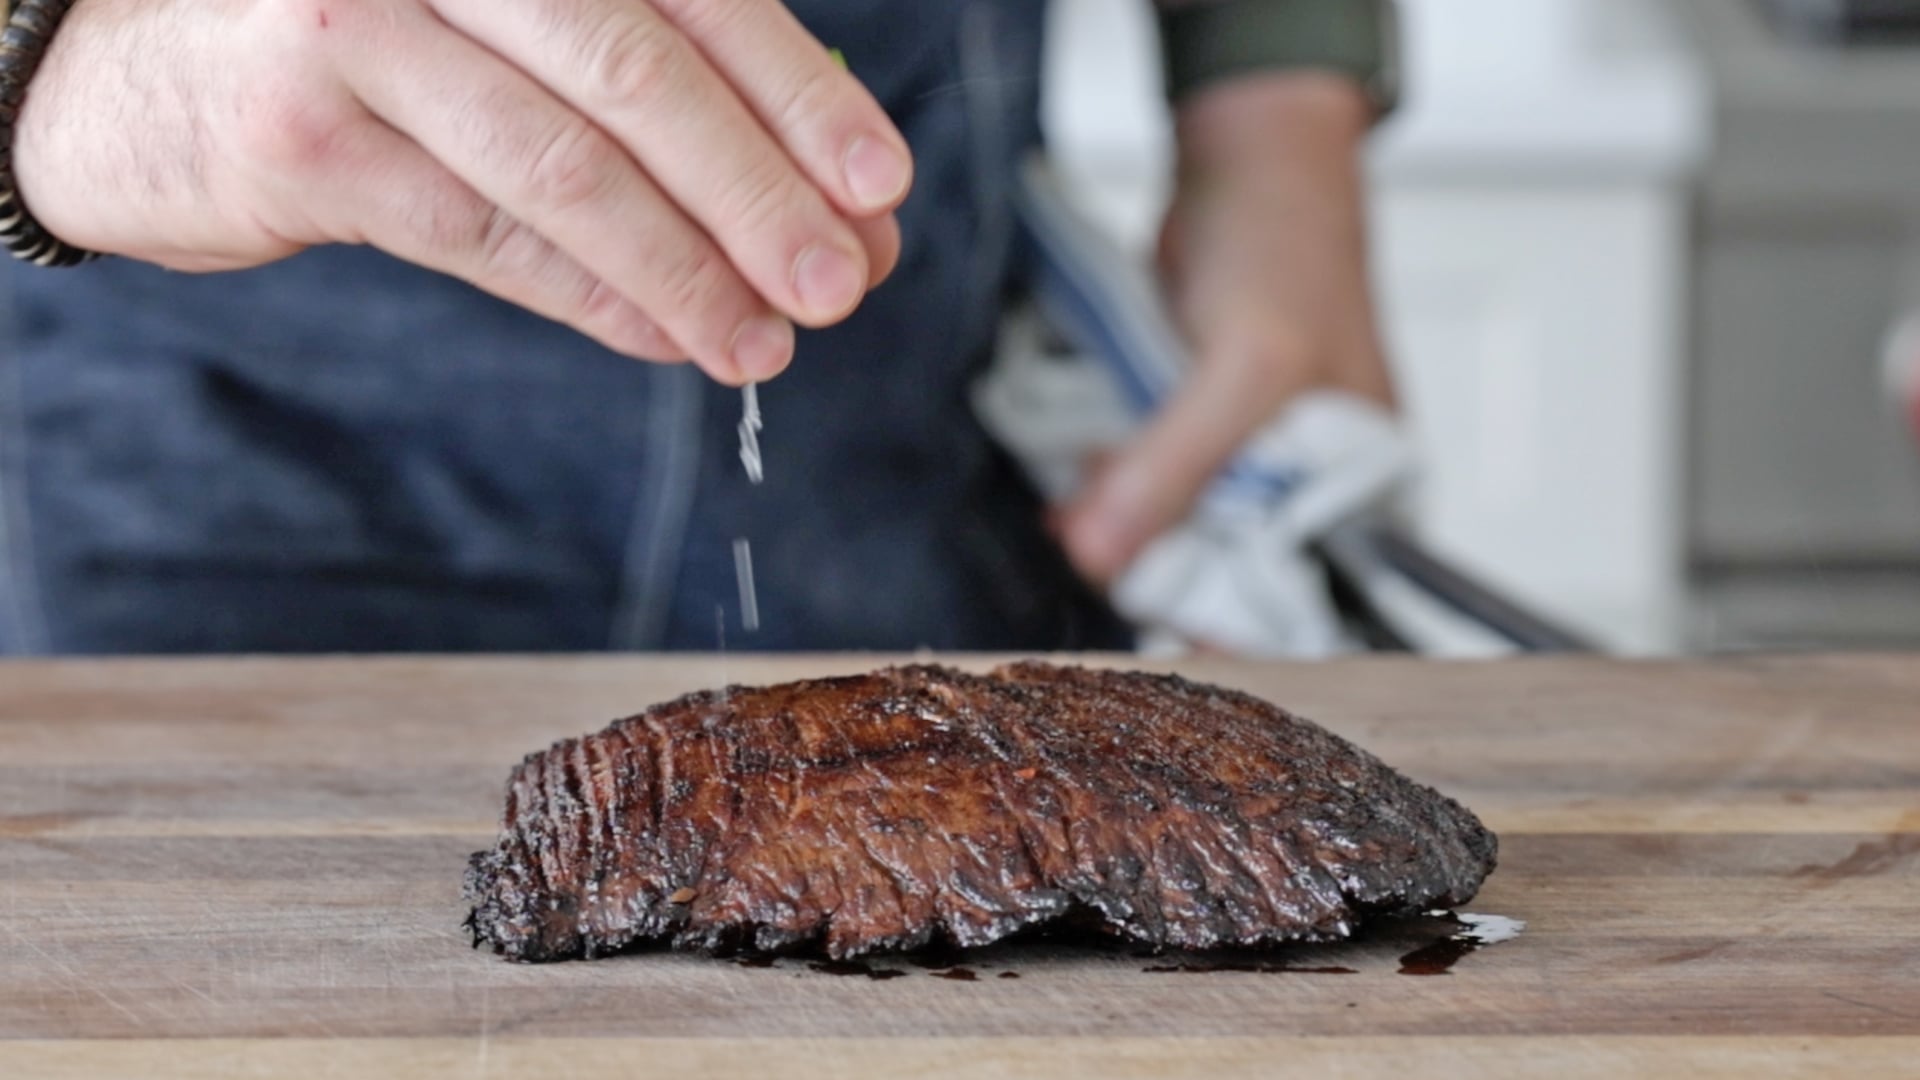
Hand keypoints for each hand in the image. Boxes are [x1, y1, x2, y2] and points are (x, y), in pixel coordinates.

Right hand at [14, 0, 912, 384]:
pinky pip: (486, 235)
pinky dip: (592, 295)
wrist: (146, 73)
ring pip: (564, 165)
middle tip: (843, 281)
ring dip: (685, 268)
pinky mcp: (304, 136)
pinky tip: (667, 336)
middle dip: (759, 192)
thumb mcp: (519, 33)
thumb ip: (666, 99)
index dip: (798, 94)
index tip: (879, 187)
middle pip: (640, 73)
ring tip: (765, 339)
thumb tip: (833, 214)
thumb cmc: (380, 50)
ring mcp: (360, 24)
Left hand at [1057, 73, 1394, 583]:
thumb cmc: (1284, 252)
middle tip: (1088, 543)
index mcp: (1359, 496)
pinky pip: (1145, 483)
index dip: (1221, 619)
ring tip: (1077, 507)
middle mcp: (1306, 492)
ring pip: (1173, 533)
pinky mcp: (1190, 433)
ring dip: (1120, 525)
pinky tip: (1074, 476)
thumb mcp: (1243, 369)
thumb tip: (1102, 557)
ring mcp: (1244, 463)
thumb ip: (1177, 466)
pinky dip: (1107, 484)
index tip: (1145, 615)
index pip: (1293, 604)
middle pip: (1220, 575)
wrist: (1244, 163)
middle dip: (1152, 566)